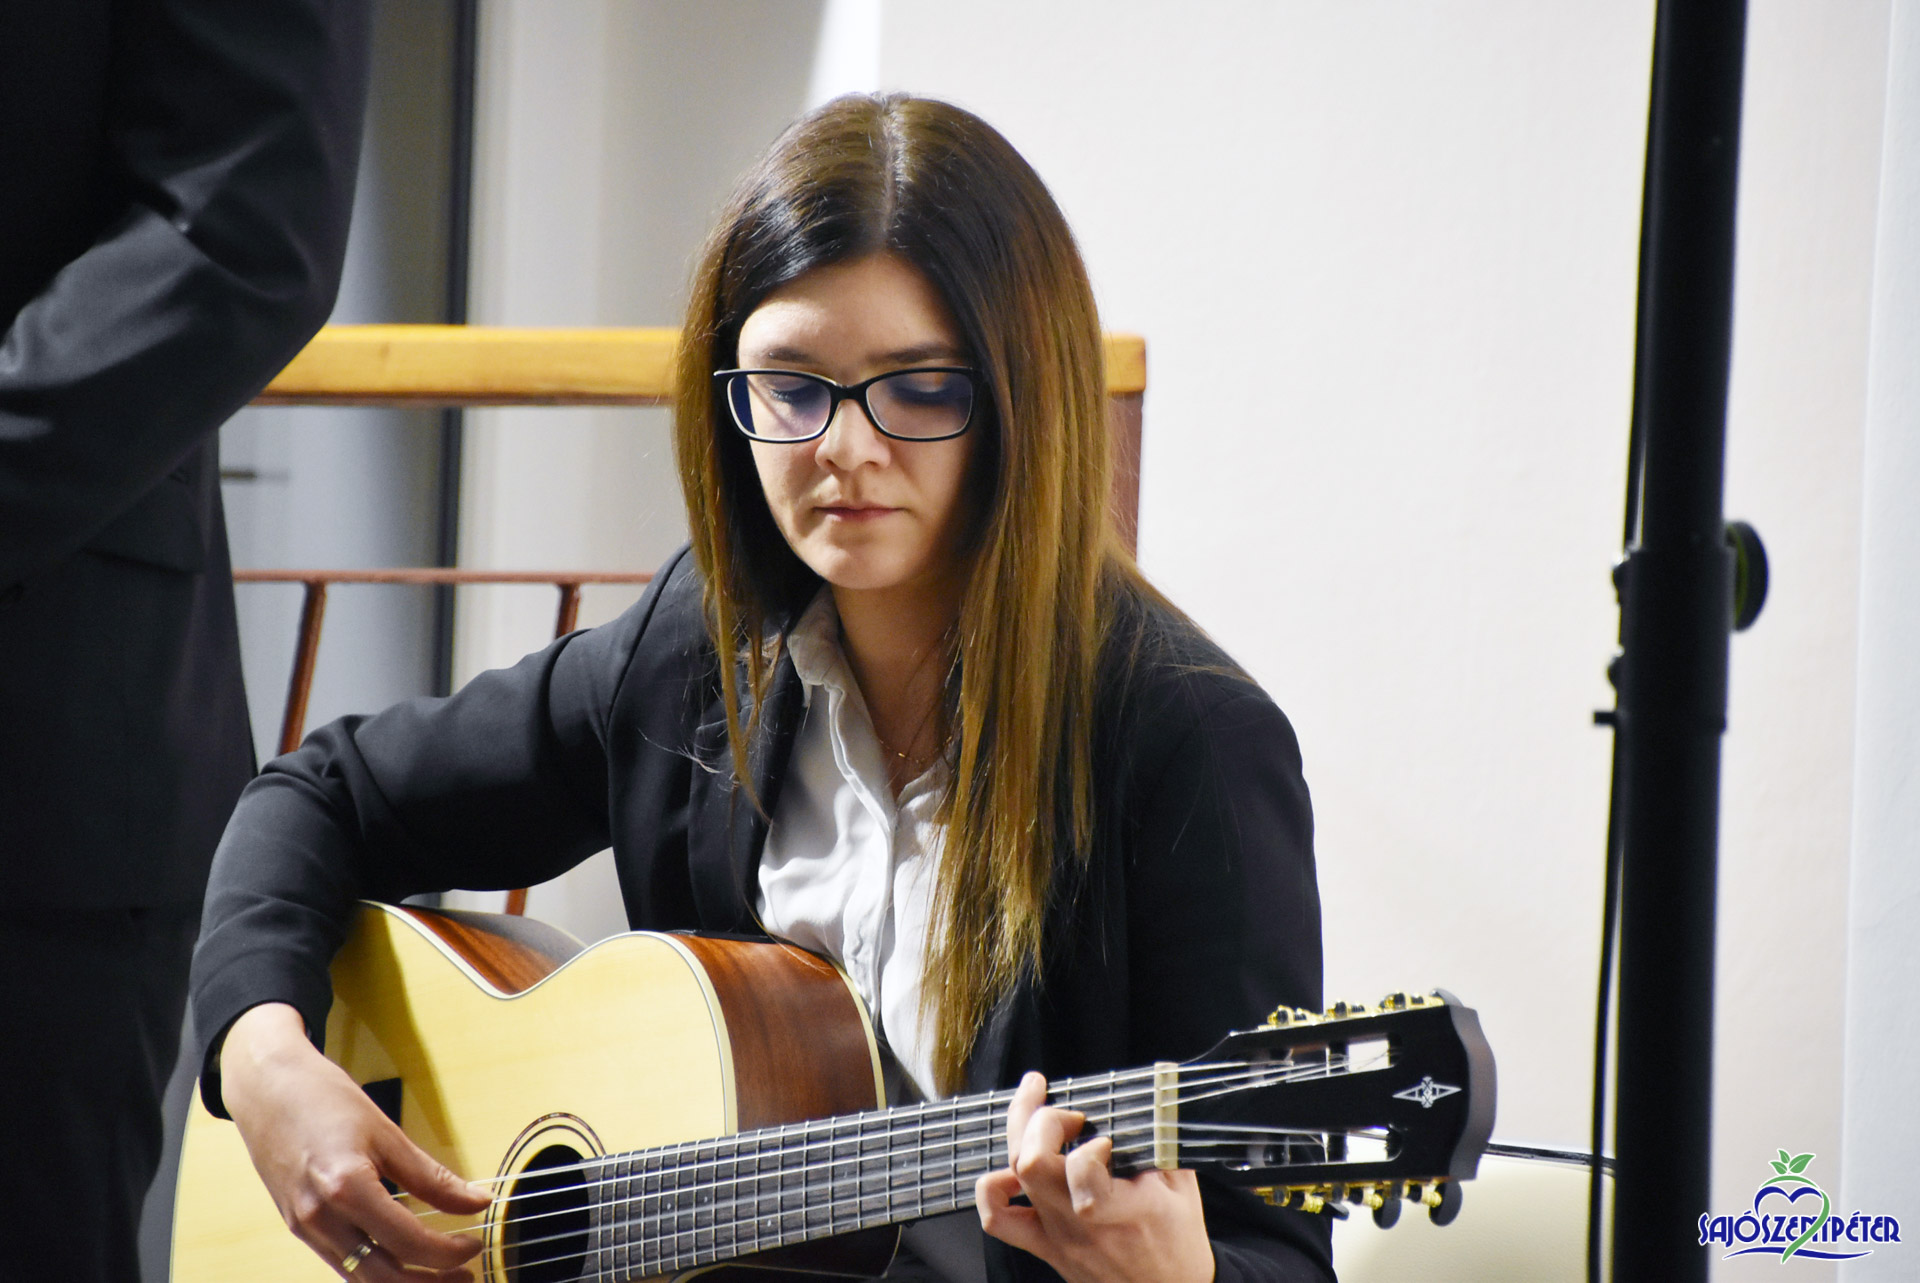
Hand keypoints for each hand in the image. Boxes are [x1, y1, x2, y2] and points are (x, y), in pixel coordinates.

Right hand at [220, 1003, 490, 1280]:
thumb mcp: (387, 1133)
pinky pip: (341, 1263)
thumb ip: (432, 1176)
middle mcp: (319, 1218)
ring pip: (360, 1279)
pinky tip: (401, 1258)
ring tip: (440, 1274)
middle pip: (383, 1277)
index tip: (474, 1243)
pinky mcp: (297, 1227)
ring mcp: (304, 1227)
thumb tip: (476, 1201)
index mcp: (346, 1188)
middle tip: (466, 1275)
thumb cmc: (324, 1099)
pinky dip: (375, 1270)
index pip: (408, 1242)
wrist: (266, 1086)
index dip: (448, 1252)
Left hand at [975, 1072, 1214, 1282]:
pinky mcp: (1044, 1247)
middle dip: (1044, 1120)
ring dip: (1019, 1136)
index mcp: (1125, 1210)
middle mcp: (1082, 1224)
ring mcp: (1057, 1237)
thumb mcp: (1183, 1187)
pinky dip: (993, 1186)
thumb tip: (1155, 1086)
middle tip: (1071, 1115)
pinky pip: (998, 1219)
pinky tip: (1011, 1169)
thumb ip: (1162, 1138)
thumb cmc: (1177, 1242)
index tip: (1105, 1138)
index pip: (1082, 1173)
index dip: (1088, 1145)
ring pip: (1011, 1178)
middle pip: (1031, 1163)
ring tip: (1039, 1121)